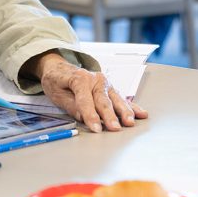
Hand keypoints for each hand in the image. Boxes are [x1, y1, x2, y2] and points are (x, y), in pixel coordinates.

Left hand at [33, 52, 147, 131]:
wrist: (60, 67)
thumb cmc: (57, 80)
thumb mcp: (56, 93)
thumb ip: (71, 105)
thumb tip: (83, 116)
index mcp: (79, 78)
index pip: (86, 100)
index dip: (90, 115)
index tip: (96, 129)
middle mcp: (95, 79)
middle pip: (103, 100)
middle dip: (109, 115)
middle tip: (114, 128)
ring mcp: (105, 83)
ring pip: (116, 99)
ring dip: (124, 112)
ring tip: (130, 122)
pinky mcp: (110, 88)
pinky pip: (122, 98)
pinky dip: (132, 106)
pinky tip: (141, 114)